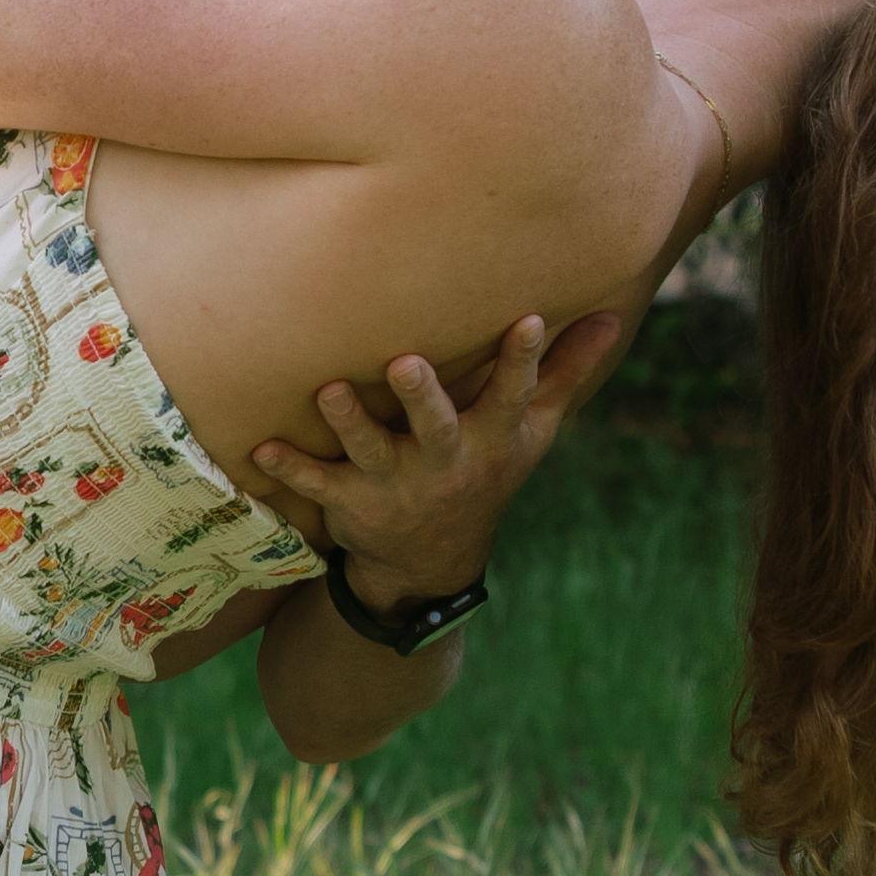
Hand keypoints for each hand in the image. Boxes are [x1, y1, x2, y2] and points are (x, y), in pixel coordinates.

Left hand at [249, 309, 632, 610]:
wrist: (432, 560)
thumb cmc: (485, 469)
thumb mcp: (531, 432)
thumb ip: (566, 372)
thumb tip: (613, 315)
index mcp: (490, 438)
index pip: (513, 395)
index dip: (523, 361)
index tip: (530, 320)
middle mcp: (444, 460)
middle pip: (436, 425)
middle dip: (421, 396)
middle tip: (406, 362)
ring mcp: (395, 483)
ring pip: (370, 450)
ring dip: (348, 422)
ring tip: (328, 390)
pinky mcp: (350, 501)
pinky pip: (316, 484)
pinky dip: (290, 468)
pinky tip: (261, 446)